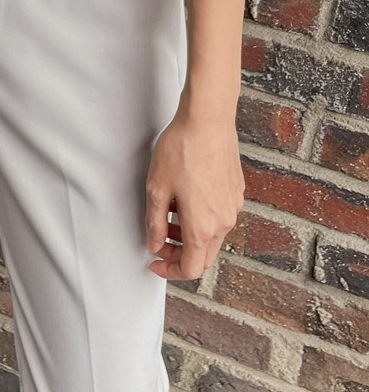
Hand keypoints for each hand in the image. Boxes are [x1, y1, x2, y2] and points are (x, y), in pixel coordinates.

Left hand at [144, 103, 245, 280]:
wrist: (208, 120)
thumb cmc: (182, 150)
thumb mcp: (156, 189)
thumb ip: (154, 222)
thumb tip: (155, 243)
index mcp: (203, 227)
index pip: (191, 269)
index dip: (170, 270)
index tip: (155, 263)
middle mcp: (224, 221)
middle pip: (204, 255)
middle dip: (179, 253)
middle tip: (158, 240)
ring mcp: (233, 206)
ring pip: (212, 235)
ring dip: (189, 234)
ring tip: (168, 213)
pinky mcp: (236, 191)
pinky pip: (219, 216)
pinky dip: (202, 217)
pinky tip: (185, 197)